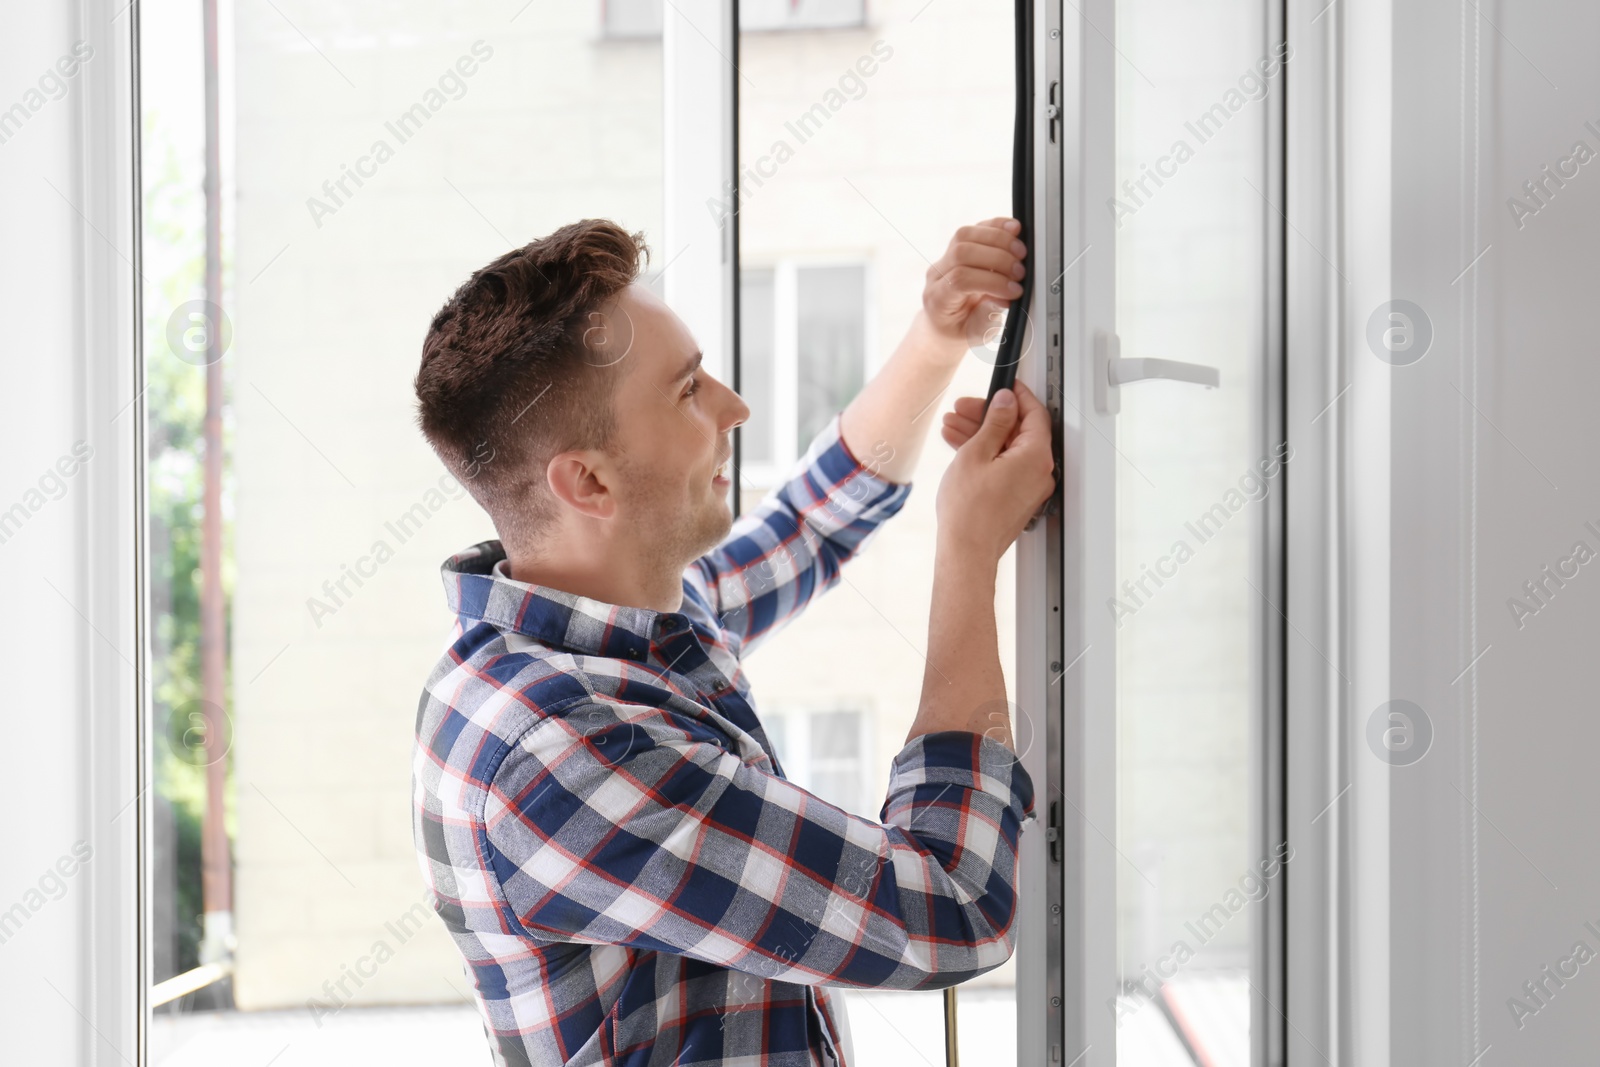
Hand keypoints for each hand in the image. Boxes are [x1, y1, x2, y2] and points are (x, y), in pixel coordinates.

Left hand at [921, 218, 1027, 344]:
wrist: (944, 324)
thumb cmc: (959, 330)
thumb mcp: (975, 333)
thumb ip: (987, 317)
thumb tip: (1004, 298)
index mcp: (938, 299)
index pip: (960, 280)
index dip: (992, 282)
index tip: (1015, 291)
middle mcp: (938, 274)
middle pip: (962, 252)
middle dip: (998, 259)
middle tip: (1020, 272)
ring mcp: (945, 258)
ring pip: (965, 235)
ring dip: (999, 240)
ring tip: (1020, 254)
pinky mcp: (958, 246)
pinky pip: (974, 229)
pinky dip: (996, 226)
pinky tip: (1014, 231)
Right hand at [934, 383, 1054, 563]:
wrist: (966, 550)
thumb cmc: (970, 511)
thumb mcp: (976, 453)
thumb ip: (994, 422)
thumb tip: (1005, 402)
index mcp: (1035, 456)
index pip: (1034, 413)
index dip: (1017, 395)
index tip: (1005, 386)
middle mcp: (1039, 471)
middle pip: (1019, 430)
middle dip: (990, 416)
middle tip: (965, 408)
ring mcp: (1029, 487)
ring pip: (1008, 448)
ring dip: (982, 434)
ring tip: (954, 426)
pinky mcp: (1017, 498)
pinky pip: (1005, 466)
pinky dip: (986, 454)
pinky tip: (961, 447)